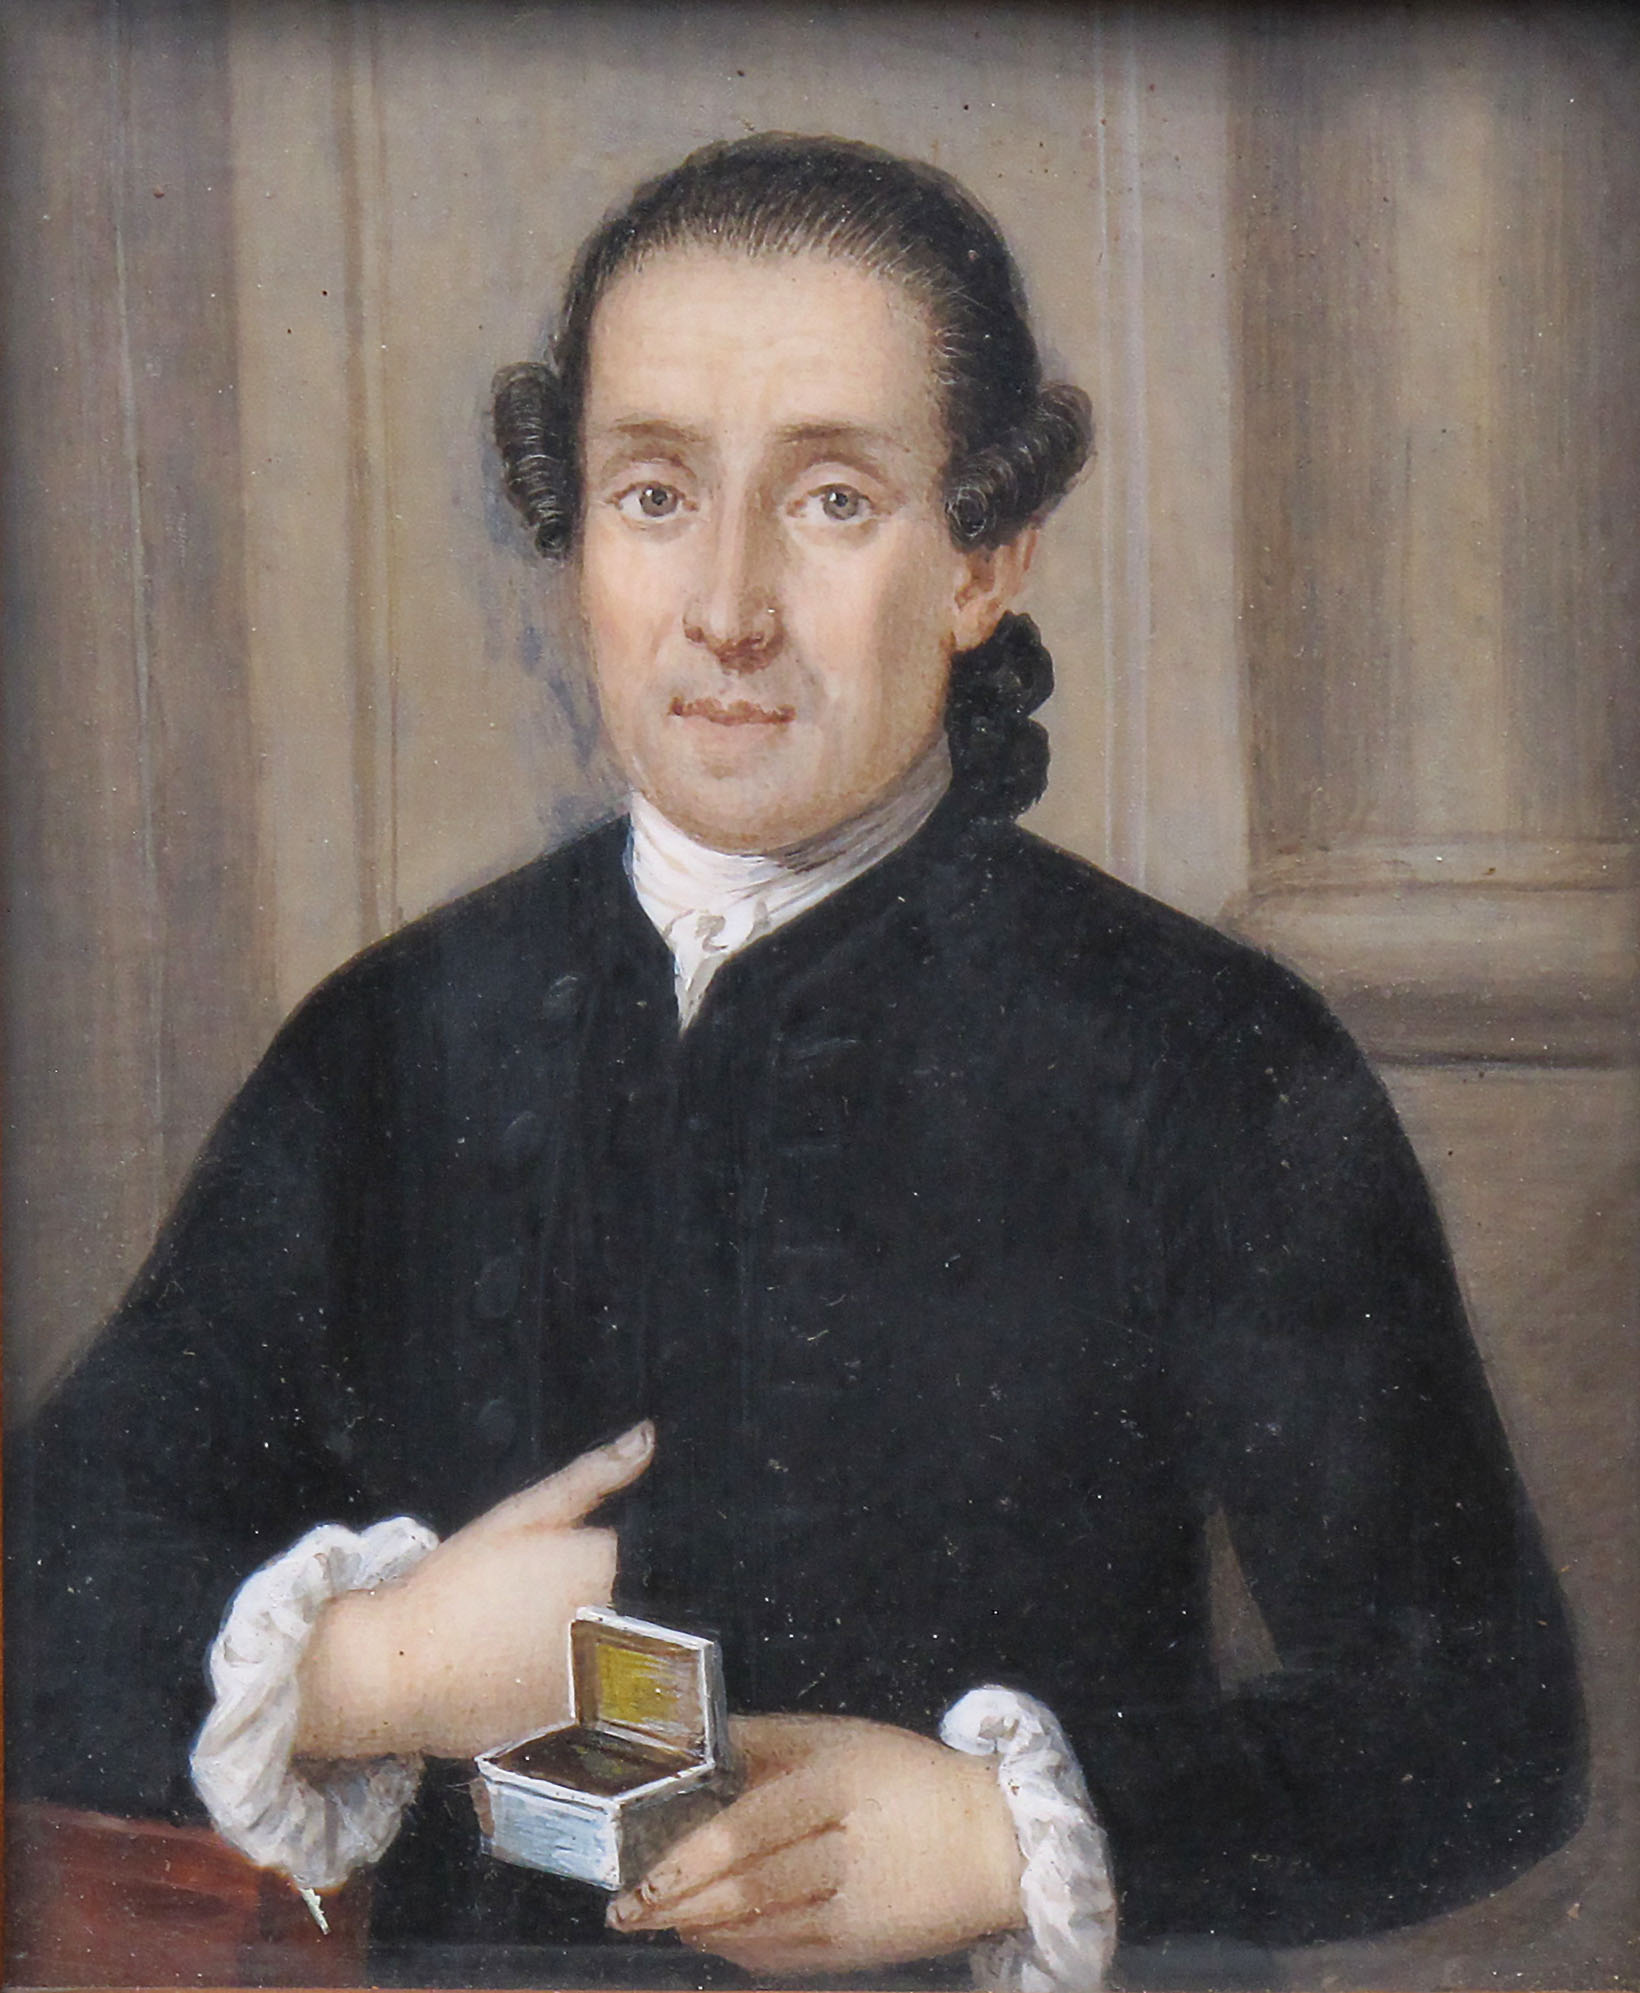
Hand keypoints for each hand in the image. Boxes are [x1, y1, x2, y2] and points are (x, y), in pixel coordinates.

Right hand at [294, 1420, 653, 1759]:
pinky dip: (547, 1693)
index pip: (601, 1556)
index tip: (516, 1571)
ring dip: (559, 1648)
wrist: (395, 1670)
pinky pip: (573, 1701)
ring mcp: (591, 1683)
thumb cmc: (453, 1583)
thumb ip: (592, 1476)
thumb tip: (647, 1434)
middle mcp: (608, 1626)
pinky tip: (503, 1684)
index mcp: (599, 1567)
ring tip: (499, 1647)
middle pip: (600, 1603)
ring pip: (590, 1652)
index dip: (558, 1559)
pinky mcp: (571, 1727)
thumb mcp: (520, 1514)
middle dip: (565, 1601)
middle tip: (503, 1610)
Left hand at [607, 1712, 1025, 1975]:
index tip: (640, 1865)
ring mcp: (858, 1905)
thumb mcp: (843, 1738)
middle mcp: (849, 1845)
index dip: (691, 1850)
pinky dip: (738, 1950)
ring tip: (654, 1922)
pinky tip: (705, 1937)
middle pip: (750, 1880)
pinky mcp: (864, 1949)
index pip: (753, 1821)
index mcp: (841, 1779)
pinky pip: (788, 1956)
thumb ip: (767, 1739)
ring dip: (699, 1927)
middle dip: (679, 1899)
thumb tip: (689, 1742)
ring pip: (763, 1925)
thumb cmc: (905, 1778)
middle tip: (625, 1908)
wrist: (999, 1843)